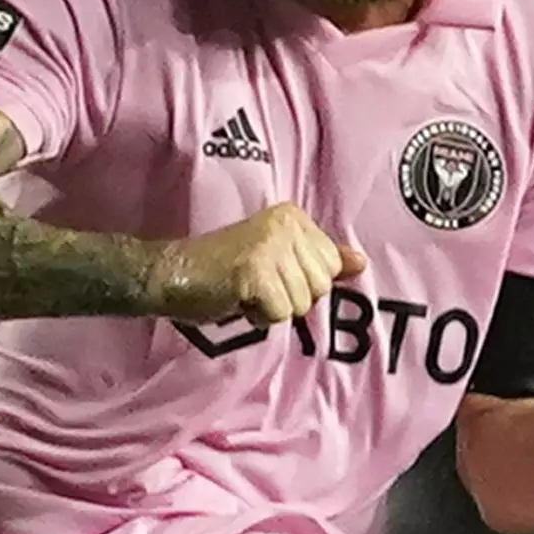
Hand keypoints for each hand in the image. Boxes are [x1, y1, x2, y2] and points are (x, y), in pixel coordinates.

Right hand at [154, 204, 362, 324]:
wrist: (171, 273)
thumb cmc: (222, 271)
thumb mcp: (278, 261)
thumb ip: (319, 261)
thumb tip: (361, 263)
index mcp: (294, 217)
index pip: (331, 267)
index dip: (301, 283)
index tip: (268, 272)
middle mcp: (286, 225)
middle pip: (321, 287)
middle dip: (290, 298)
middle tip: (255, 284)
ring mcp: (271, 246)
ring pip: (302, 304)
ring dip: (272, 309)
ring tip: (244, 290)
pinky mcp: (256, 270)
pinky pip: (279, 314)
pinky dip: (257, 317)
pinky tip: (236, 298)